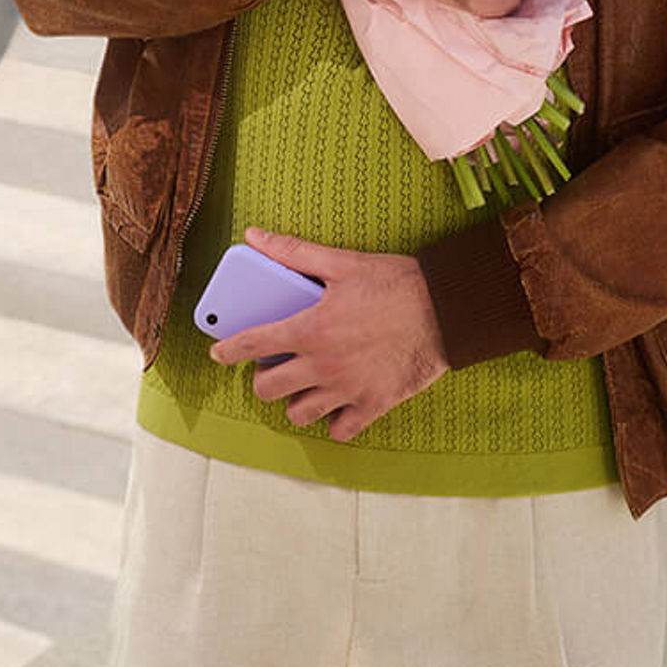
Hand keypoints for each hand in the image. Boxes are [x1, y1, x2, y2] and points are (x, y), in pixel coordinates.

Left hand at [210, 229, 449, 440]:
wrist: (448, 311)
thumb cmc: (396, 284)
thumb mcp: (343, 262)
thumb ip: (294, 253)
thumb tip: (256, 237)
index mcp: (310, 329)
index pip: (253, 344)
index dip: (228, 350)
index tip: (218, 354)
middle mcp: (323, 365)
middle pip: (269, 389)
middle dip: (263, 379)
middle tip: (273, 367)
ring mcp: (348, 389)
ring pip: (300, 413)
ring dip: (296, 401)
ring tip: (304, 386)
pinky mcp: (374, 405)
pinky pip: (341, 430)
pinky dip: (334, 422)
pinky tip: (336, 404)